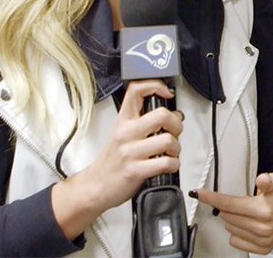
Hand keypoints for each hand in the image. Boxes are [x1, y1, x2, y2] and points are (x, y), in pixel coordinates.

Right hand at [52, 79, 183, 238]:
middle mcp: (126, 133)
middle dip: (176, 124)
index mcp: (123, 121)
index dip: (156, 85)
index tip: (167, 93)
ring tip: (170, 152)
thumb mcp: (122, 134)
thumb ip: (144, 123)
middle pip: (162, 115)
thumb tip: (174, 116)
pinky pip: (166, 163)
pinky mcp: (135, 170)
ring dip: (177, 148)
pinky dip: (174, 165)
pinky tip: (168, 165)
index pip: (136, 90)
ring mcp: (130, 152)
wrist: (96, 186)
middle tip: (174, 132)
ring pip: (168, 140)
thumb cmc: (113, 161)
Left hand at [193, 172, 272, 253]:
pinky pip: (237, 242)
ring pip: (231, 229)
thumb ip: (268, 180)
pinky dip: (236, 233)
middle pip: (228, 217)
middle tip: (237, 201)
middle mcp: (262, 228)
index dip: (212, 198)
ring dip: (232, 219)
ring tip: (245, 212)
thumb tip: (262, 180)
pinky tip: (245, 224)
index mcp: (264, 210)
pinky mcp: (263, 248)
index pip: (230, 204)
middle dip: (226, 207)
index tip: (199, 194)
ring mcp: (262, 240)